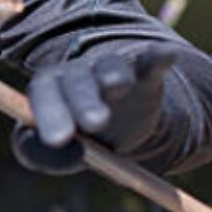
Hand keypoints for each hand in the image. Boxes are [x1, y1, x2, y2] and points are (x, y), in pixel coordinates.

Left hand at [12, 44, 175, 175]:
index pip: (43, 94)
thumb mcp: (51, 149)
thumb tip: (69, 154)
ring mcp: (112, 70)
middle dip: (84, 100)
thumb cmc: (73, 134)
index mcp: (49, 88)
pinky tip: (168, 56)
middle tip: (94, 123)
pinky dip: (159, 57)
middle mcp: (78, 74)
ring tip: (116, 84)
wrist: (116, 120)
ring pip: (111, 68)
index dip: (49, 114)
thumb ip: (44, 156)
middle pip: (77, 81)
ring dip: (114, 75)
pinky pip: (151, 61)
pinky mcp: (146, 73)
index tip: (57, 140)